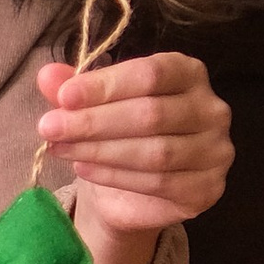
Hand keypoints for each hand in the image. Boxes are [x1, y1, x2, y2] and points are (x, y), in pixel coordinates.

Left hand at [36, 49, 233, 263]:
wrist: (135, 189)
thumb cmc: (120, 133)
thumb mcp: (94, 105)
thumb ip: (74, 88)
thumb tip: (47, 75)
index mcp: (189, 73)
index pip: (150, 74)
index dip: (105, 85)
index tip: (63, 97)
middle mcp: (211, 109)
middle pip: (151, 114)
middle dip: (94, 121)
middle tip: (50, 128)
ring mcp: (216, 151)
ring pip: (154, 152)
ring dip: (100, 151)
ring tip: (61, 149)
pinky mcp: (208, 188)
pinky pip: (159, 183)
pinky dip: (115, 177)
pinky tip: (84, 169)